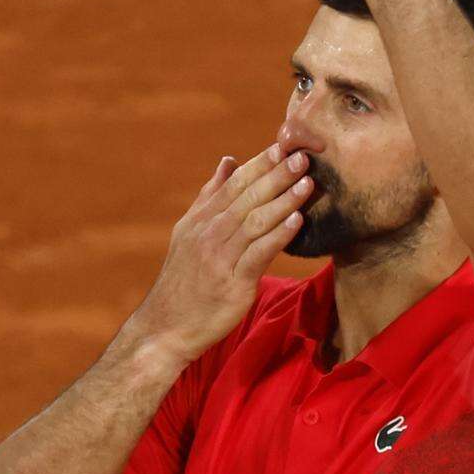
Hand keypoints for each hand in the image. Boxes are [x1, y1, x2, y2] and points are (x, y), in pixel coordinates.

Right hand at [129, 146, 314, 364]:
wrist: (165, 327)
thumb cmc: (183, 281)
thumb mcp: (188, 233)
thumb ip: (210, 197)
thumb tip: (229, 161)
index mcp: (199, 220)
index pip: (233, 185)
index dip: (259, 165)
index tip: (283, 146)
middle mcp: (206, 235)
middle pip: (245, 199)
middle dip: (275, 176)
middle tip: (302, 157)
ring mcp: (218, 259)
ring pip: (254, 223)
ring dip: (283, 201)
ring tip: (307, 184)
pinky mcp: (232, 284)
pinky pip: (258, 254)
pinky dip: (278, 236)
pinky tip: (296, 221)